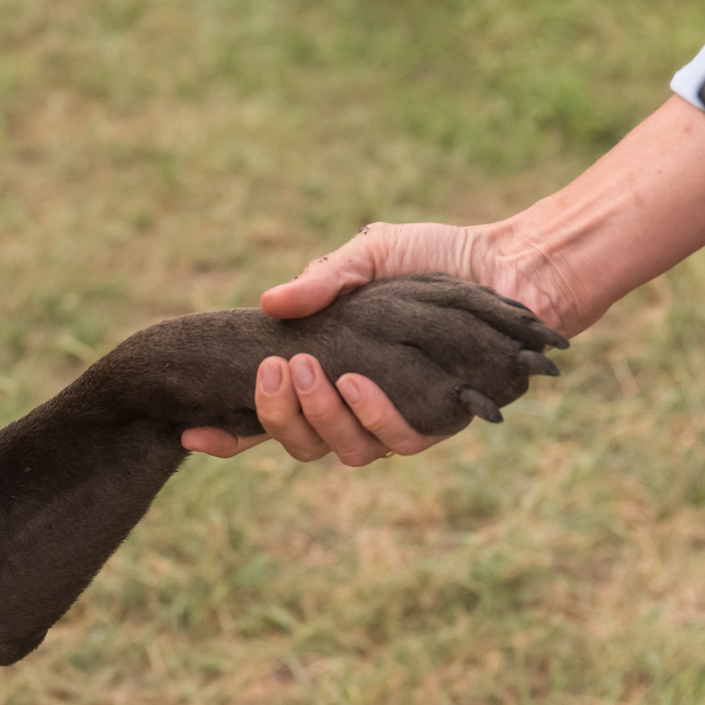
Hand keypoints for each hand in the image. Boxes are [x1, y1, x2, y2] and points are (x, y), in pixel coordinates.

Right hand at [181, 222, 571, 462]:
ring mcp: (397, 419)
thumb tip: (269, 305)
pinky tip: (362, 384)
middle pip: (298, 442)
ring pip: (341, 449)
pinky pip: (397, 442)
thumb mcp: (370, 255)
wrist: (513, 264)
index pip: (269, 413)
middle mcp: (357, 406)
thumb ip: (323, 280)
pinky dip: (372, 416)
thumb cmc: (440, 256)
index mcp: (329, 372)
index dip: (228, 433)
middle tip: (273, 371)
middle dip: (275, 414)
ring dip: (318, 417)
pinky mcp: (440, 423)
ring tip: (314, 374)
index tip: (191, 429)